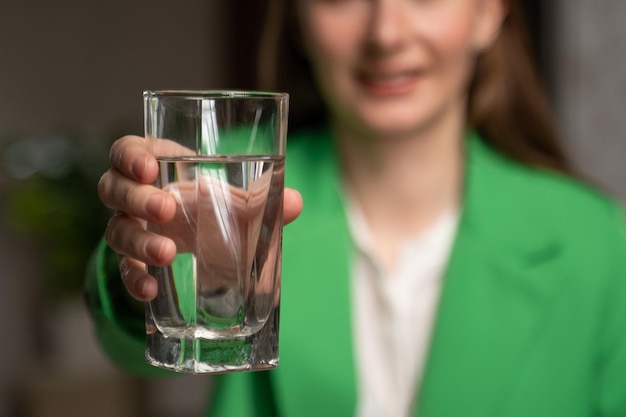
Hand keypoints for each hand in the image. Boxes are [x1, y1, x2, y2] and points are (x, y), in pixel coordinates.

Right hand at [97, 135, 302, 301]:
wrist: (201, 244)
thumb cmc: (214, 207)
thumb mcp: (234, 200)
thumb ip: (262, 199)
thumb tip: (295, 202)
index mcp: (156, 167)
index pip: (126, 152)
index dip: (130, 157)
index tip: (149, 167)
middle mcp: (134, 196)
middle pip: (113, 189)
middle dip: (136, 198)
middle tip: (166, 209)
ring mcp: (130, 230)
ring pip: (115, 231)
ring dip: (138, 241)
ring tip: (167, 253)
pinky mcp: (134, 262)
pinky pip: (124, 270)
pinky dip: (134, 279)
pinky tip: (150, 290)